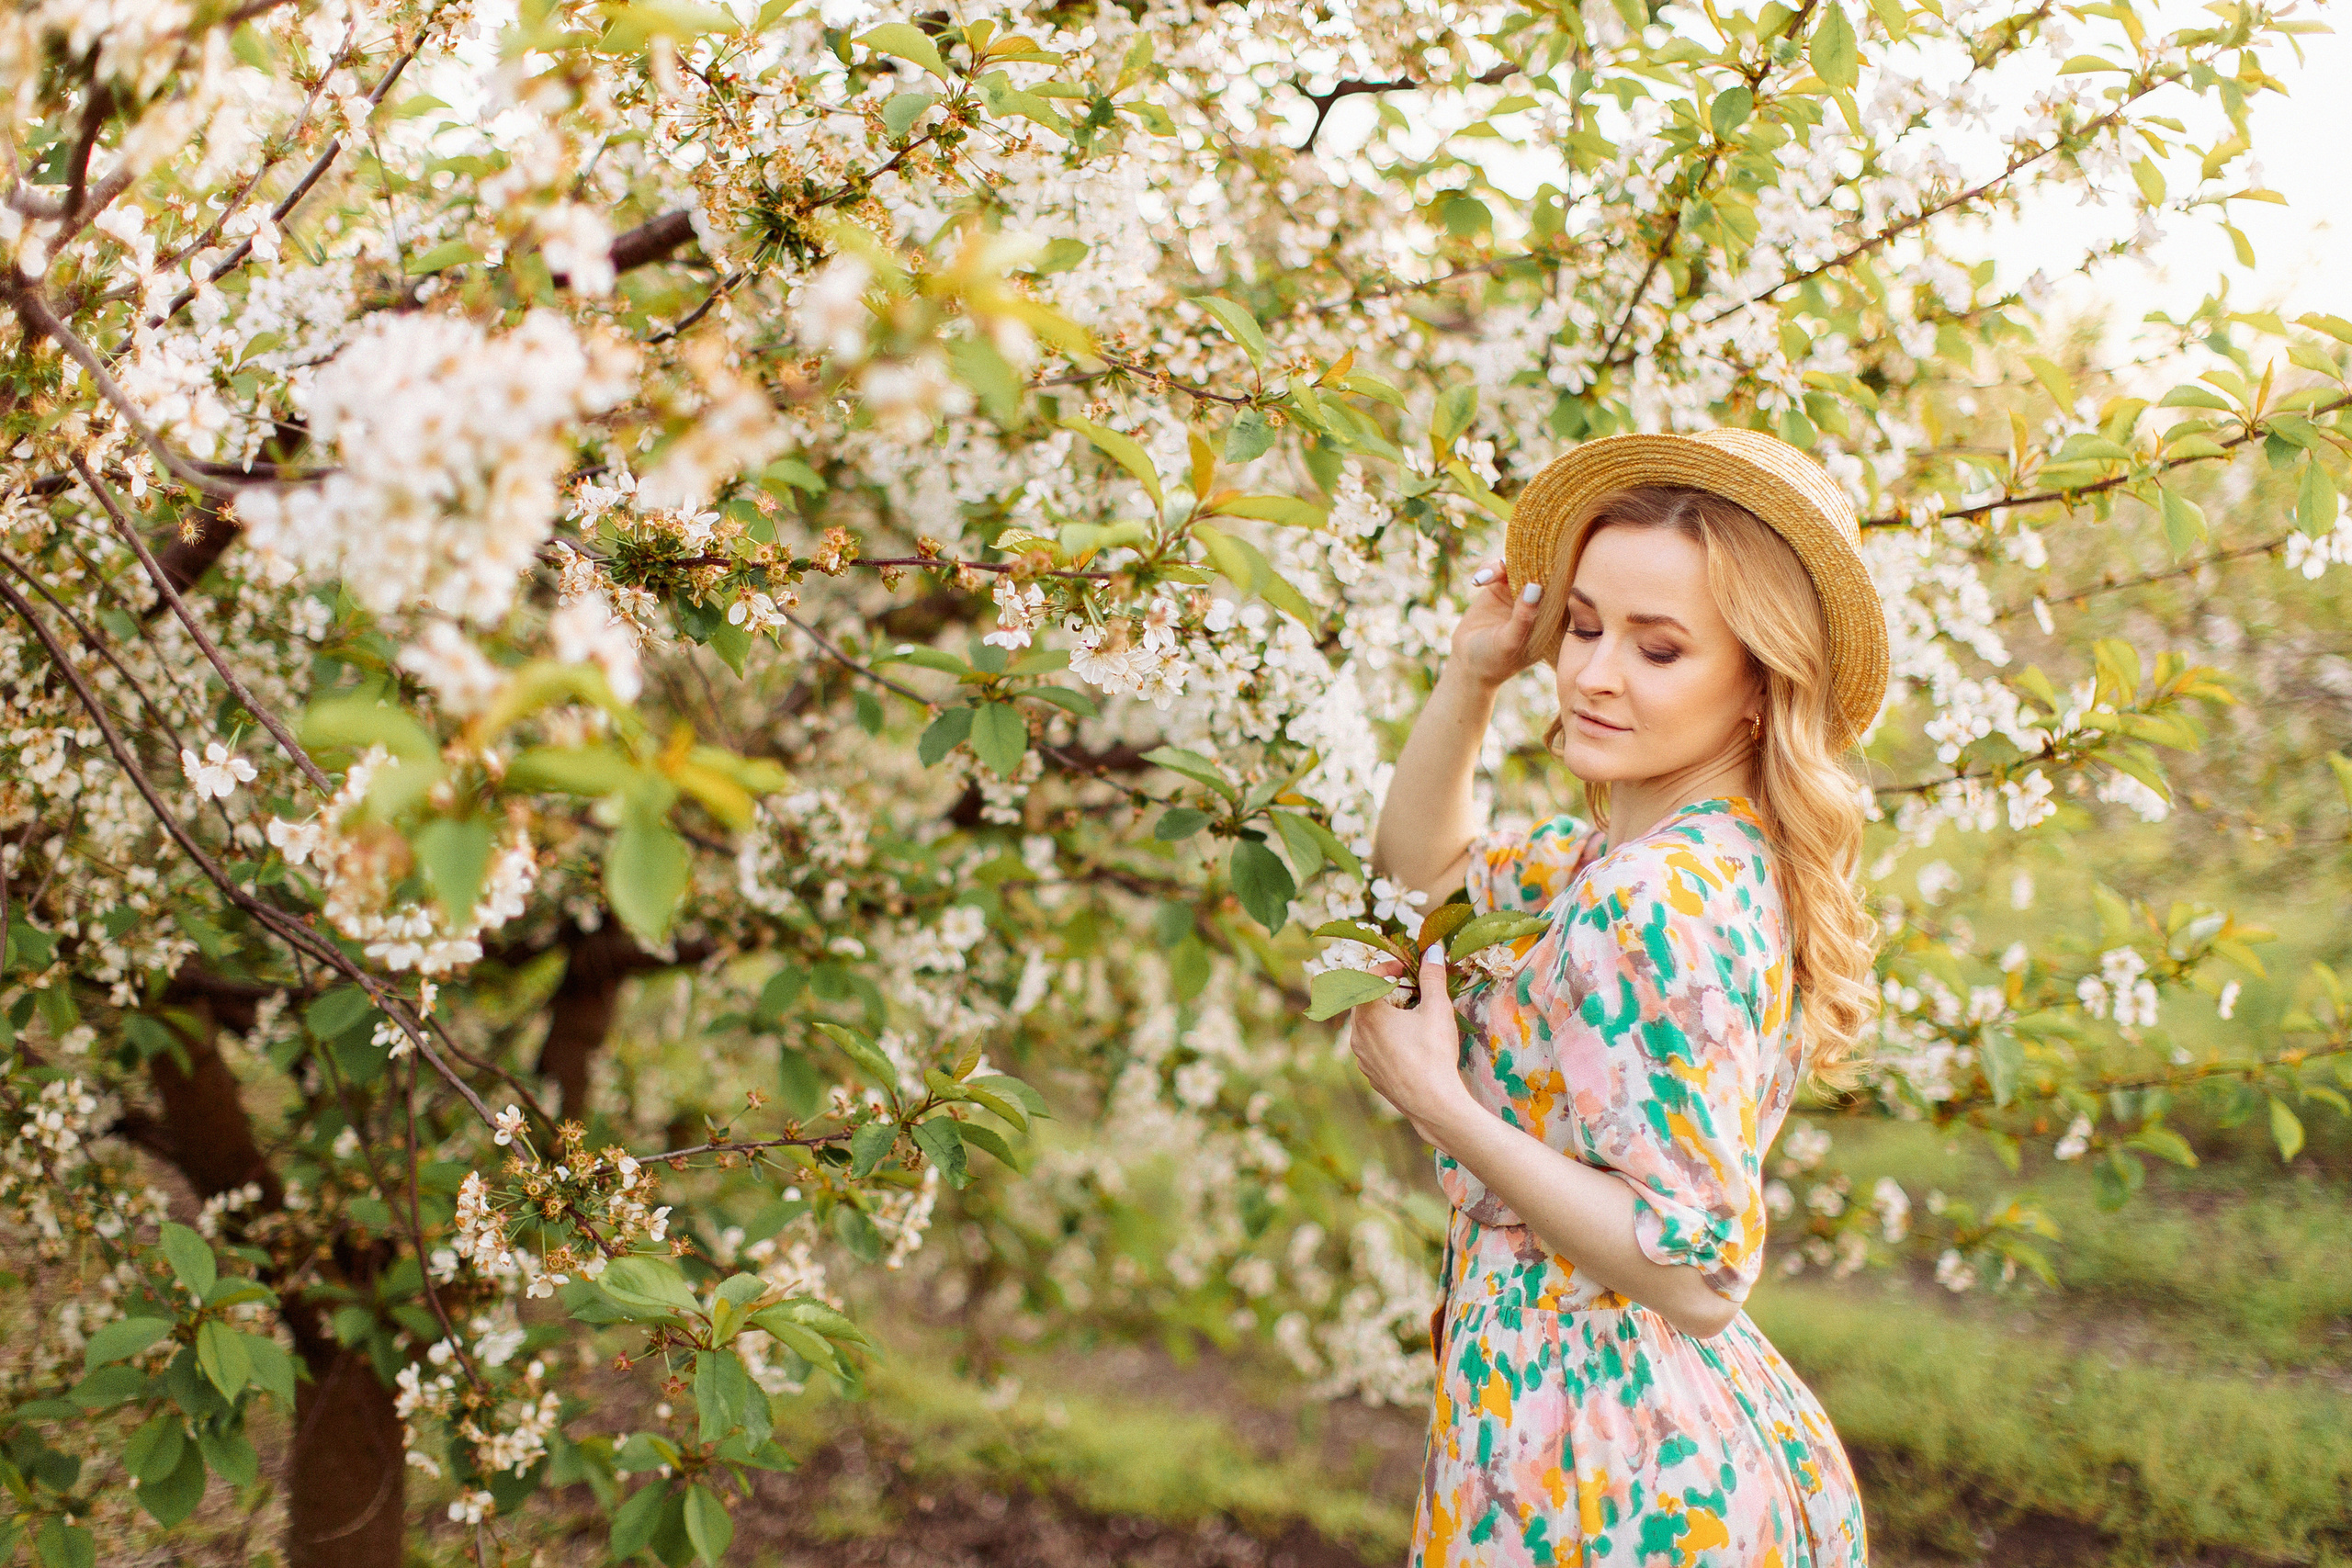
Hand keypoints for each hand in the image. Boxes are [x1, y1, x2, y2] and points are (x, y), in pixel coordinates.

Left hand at [1347, 947, 1476, 1149]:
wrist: (1433, 1104)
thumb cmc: (1433, 1053)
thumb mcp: (1437, 1009)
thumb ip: (1432, 976)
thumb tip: (1432, 949)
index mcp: (1367, 1014)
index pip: (1367, 977)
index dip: (1387, 967)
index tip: (1407, 967)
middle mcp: (1356, 1034)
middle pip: (1363, 1001)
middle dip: (1385, 990)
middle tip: (1409, 988)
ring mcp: (1361, 1057)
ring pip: (1366, 1025)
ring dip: (1383, 1014)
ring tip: (1409, 1014)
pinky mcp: (1370, 1074)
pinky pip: (1371, 1046)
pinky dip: (1384, 1036)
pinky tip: (1407, 1041)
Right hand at [1447, 557, 1544, 691]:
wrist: (1468, 664)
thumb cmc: (1495, 661)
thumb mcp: (1510, 642)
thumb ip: (1523, 617)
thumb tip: (1535, 586)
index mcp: (1554, 617)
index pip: (1562, 589)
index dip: (1553, 573)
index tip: (1536, 572)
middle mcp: (1541, 601)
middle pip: (1541, 569)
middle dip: (1526, 562)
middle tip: (1507, 567)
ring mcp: (1520, 592)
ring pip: (1519, 563)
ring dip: (1502, 565)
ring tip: (1487, 578)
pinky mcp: (1500, 586)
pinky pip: (1497, 567)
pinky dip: (1488, 568)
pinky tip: (1478, 581)